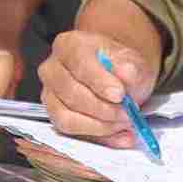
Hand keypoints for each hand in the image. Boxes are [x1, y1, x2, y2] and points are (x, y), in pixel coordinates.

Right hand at [40, 29, 154, 147]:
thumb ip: (131, 67)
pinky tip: (120, 136)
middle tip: (128, 113)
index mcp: (69, 44)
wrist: (116, 76)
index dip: (99, 81)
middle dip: (103, 108)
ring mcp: (50, 94)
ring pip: (67, 117)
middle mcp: (52, 68)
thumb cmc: (119, 66)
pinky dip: (98, 137)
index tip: (120, 94)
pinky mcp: (53, 115)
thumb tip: (127, 73)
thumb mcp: (133, 61)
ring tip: (124, 124)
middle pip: (72, 93)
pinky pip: (71, 132)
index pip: (80, 62)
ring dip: (100, 126)